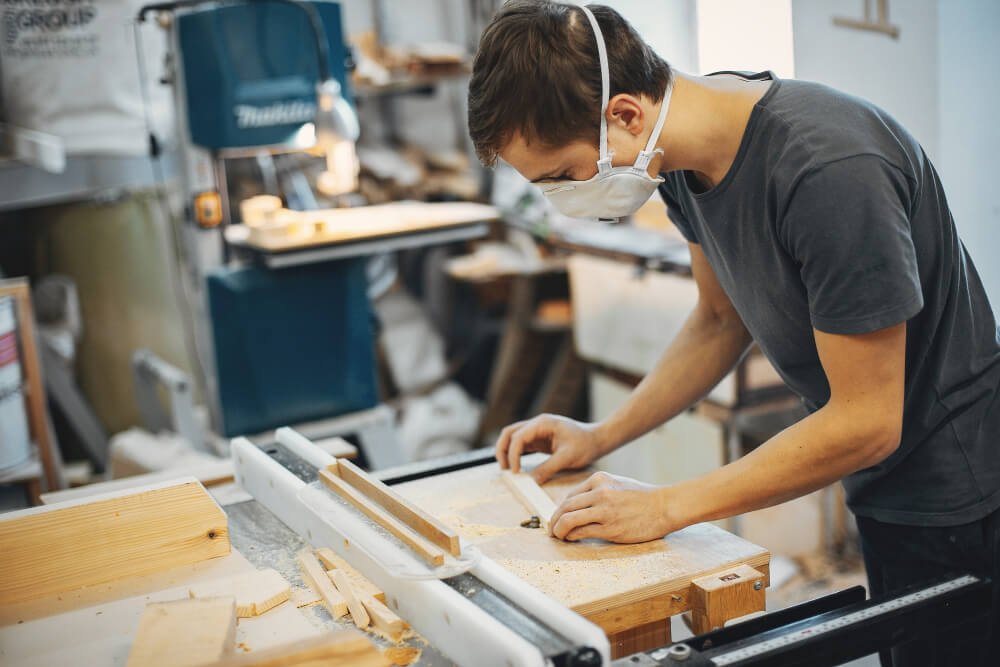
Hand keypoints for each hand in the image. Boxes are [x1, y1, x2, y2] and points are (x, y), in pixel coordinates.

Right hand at [495, 414, 605, 483]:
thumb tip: (532, 481)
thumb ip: (548, 468)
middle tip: (505, 470)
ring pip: (512, 438)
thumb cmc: (586, 444)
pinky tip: (517, 467)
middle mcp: (537, 424)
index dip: (513, 454)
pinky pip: (522, 445)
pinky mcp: (539, 439)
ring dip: (507, 452)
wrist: (597, 440)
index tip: (516, 472)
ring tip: (508, 470)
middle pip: (509, 433)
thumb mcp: (568, 457)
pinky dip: (515, 454)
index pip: (518, 437)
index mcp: (543, 423)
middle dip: (503, 450)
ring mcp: (537, 431)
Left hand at [549, 471, 676, 543]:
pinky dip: (571, 536)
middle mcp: (599, 493)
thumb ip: (598, 491)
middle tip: (551, 529)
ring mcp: (604, 510)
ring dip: (558, 529)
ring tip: (557, 536)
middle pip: (565, 507)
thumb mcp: (617, 484)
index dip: (560, 509)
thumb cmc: (643, 497)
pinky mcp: (610, 528)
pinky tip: (571, 538)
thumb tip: (578, 506)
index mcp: (599, 479)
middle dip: (554, 520)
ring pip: (569, 519)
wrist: (665, 506)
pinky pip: (582, 532)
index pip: (570, 496)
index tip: (558, 518)